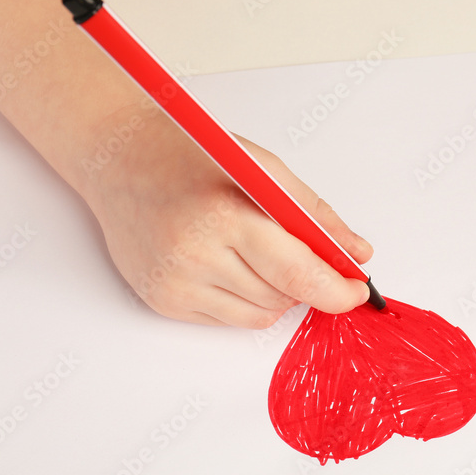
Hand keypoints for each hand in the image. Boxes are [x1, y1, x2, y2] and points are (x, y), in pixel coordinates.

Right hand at [81, 106, 373, 327]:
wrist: (117, 157)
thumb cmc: (192, 155)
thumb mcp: (263, 169)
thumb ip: (314, 216)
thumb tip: (357, 254)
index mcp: (224, 214)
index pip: (297, 273)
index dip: (336, 289)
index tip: (357, 290)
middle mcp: (194, 254)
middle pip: (282, 297)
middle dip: (306, 281)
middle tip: (296, 249)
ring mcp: (175, 283)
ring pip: (259, 316)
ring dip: (275, 292)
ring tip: (254, 249)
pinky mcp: (162, 301)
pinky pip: (228, 319)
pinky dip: (243, 298)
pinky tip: (226, 261)